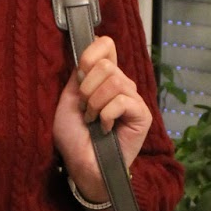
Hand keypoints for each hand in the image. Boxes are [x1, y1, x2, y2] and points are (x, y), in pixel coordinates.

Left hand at [52, 35, 153, 201]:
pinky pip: (122, 101)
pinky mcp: (141, 114)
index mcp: (104, 77)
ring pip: (113, 82)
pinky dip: (106, 115)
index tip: (80, 74)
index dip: (91, 53)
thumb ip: (78, 77)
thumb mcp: (68, 101)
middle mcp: (121, 84)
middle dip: (87, 89)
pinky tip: (105, 128)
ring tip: (93, 121)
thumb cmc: (74, 138)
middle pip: (106, 65)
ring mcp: (133, 99)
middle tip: (85, 110)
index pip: (106, 45)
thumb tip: (87, 55)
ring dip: (95, 104)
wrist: (82, 165)